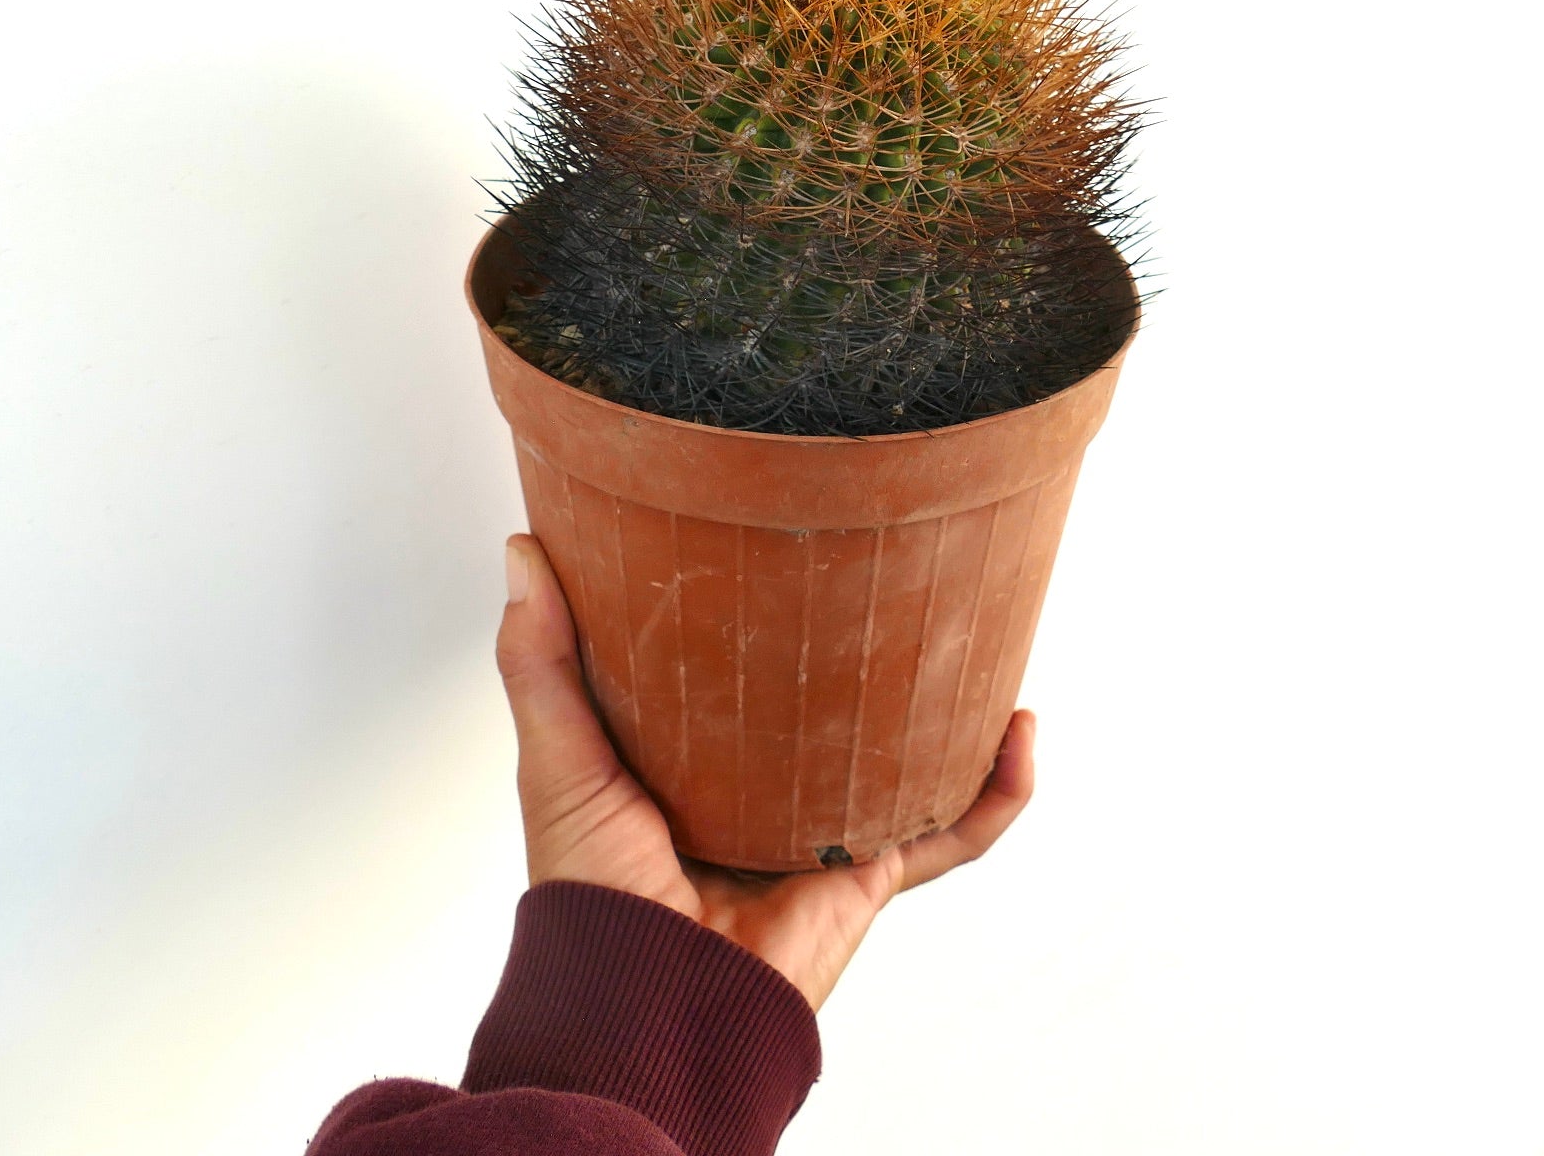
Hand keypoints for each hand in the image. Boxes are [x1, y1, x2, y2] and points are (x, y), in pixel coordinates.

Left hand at [494, 532, 1035, 1009]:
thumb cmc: (590, 893)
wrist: (643, 998)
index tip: (803, 547)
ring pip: (914, 761)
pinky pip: (954, 833)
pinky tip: (1020, 734)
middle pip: (844, 712)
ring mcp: (828, 830)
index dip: (780, 618)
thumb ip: (541, 659)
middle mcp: (773, 790)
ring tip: (989, 642)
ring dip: (959, 710)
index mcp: (703, 757)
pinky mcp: (870, 873)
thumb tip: (523, 547)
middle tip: (913, 577)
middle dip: (883, 654)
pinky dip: (997, 793)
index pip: (753, 674)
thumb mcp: (560, 755)